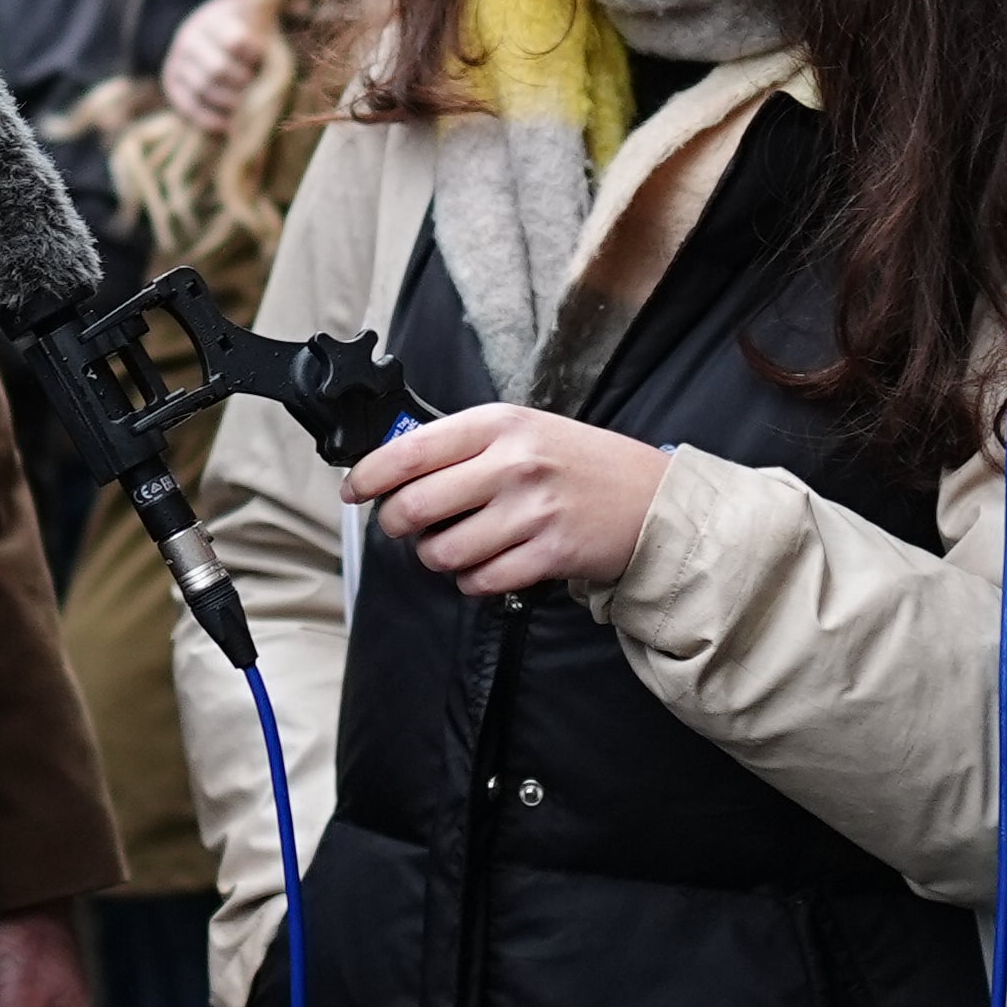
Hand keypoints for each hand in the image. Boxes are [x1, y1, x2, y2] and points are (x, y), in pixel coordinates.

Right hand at [160, 0, 274, 129]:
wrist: (195, 29)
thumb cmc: (237, 21)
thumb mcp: (254, 5)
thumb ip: (280, 0)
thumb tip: (307, 3)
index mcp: (214, 18)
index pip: (233, 40)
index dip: (252, 53)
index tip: (261, 55)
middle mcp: (191, 40)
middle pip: (217, 70)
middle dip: (241, 81)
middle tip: (253, 83)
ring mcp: (178, 65)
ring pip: (204, 91)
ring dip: (229, 103)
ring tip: (245, 104)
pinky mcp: (172, 87)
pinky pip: (189, 109)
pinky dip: (210, 121)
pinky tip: (229, 126)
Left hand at [345, 404, 666, 595]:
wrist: (651, 498)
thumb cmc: (579, 464)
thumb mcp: (524, 430)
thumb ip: (465, 444)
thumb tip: (394, 465)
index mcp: (500, 424)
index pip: (411, 450)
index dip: (370, 474)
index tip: (355, 490)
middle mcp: (514, 463)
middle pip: (417, 506)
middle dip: (398, 524)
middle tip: (406, 526)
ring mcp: (532, 510)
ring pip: (444, 550)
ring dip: (438, 557)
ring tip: (456, 547)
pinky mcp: (550, 553)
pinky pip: (482, 580)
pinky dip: (473, 581)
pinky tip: (487, 566)